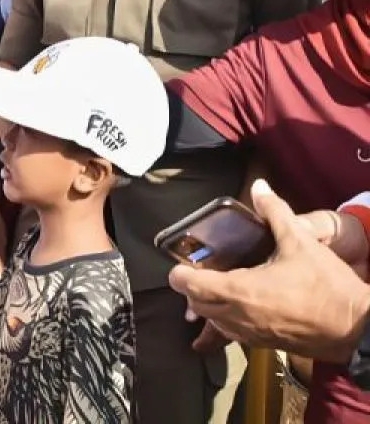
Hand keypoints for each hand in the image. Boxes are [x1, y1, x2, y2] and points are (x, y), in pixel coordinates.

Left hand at [168, 180, 369, 363]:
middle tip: (199, 272)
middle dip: (193, 289)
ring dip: (209, 306)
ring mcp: (251, 334)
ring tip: (218, 287)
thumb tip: (259, 186)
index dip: (180, 274)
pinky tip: (241, 306)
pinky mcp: (265, 345)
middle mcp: (239, 316)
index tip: (180, 265)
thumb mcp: (300, 242)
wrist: (358, 327)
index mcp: (240, 290)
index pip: (190, 286)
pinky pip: (234, 334)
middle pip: (198, 305)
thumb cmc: (328, 285)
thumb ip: (275, 213)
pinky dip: (228, 321)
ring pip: (215, 322)